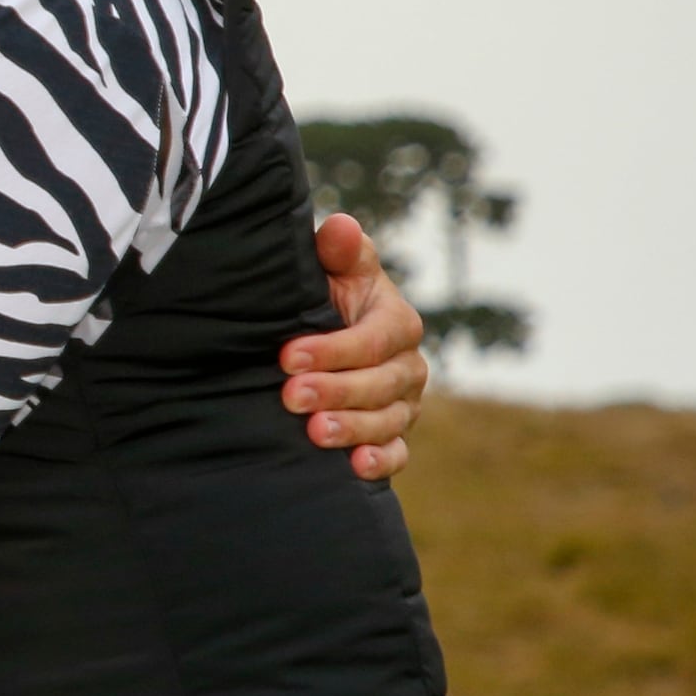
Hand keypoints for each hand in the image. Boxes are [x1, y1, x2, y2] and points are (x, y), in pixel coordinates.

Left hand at [284, 213, 427, 482]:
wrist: (313, 337)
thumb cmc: (321, 297)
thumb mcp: (330, 270)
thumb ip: (337, 251)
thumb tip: (341, 227)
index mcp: (396, 321)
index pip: (374, 339)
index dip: (334, 349)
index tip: (288, 355)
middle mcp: (407, 365)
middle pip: (381, 384)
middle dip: (336, 390)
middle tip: (291, 396)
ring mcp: (402, 404)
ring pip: (387, 421)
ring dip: (353, 429)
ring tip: (314, 433)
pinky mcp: (391, 435)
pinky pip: (396, 453)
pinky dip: (380, 461)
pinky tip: (355, 467)